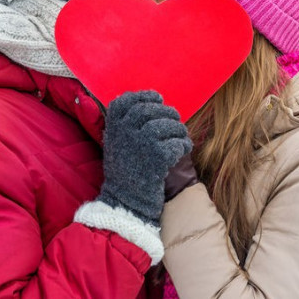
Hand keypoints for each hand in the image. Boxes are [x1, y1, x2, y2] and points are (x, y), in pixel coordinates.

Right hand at [98, 91, 192, 225]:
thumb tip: (150, 105)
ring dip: (179, 129)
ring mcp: (143, 142)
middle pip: (152, 110)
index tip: (157, 98)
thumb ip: (126, 126)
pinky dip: (184, 145)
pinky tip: (184, 149)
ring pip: (168, 125)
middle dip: (167, 112)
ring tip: (181, 137)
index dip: (144, 96)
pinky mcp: (159, 156)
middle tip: (175, 120)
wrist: (126, 202)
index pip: (127, 101)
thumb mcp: (116, 145)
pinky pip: (178, 143)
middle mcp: (126, 130)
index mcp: (113, 127)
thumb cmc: (124, 172)